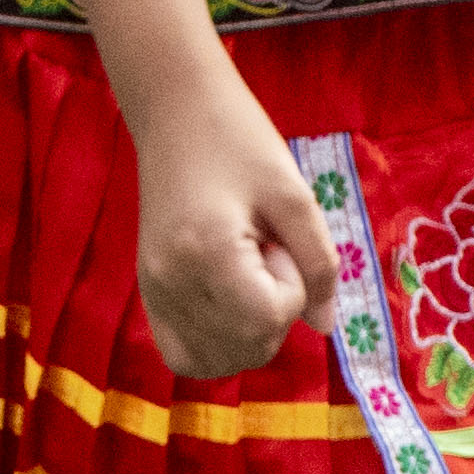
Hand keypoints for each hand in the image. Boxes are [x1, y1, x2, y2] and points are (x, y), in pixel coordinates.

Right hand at [126, 73, 336, 381]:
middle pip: (245, 348)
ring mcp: (153, 290)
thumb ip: (318, 263)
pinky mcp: (148, 291)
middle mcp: (169, 281)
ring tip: (247, 277)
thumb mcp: (294, 194)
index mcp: (205, 252)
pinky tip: (231, 308)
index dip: (292, 290)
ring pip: (216, 361)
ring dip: (249, 335)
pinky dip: (216, 347)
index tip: (280, 243)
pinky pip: (182, 353)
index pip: (265, 319)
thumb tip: (325, 327)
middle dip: (275, 313)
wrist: (175, 111)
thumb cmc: (239, 140)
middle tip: (265, 254)